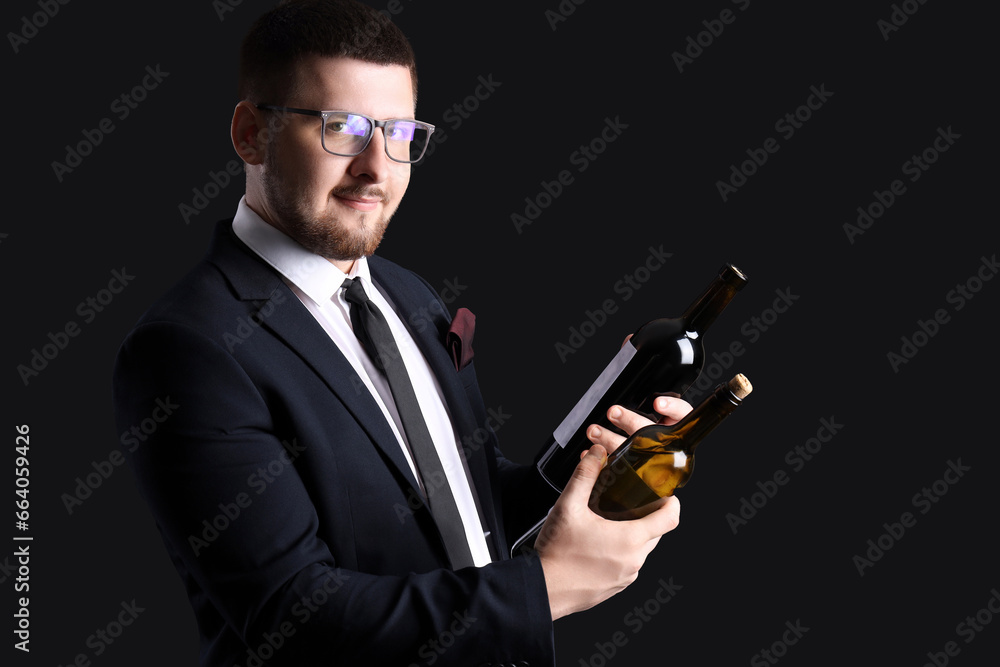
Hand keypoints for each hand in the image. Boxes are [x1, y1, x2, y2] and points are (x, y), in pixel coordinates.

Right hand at [535, 399, 686, 620]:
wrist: (542, 589)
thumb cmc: (556, 553)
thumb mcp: (568, 507)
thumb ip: (585, 476)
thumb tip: (596, 453)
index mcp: (630, 539)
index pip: (670, 518)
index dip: (671, 502)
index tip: (664, 494)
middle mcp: (634, 560)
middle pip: (656, 532)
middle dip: (646, 515)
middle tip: (626, 502)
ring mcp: (627, 577)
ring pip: (641, 549)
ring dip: (632, 535)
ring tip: (607, 524)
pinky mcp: (617, 587)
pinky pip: (629, 565)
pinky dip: (621, 552)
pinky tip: (598, 545)